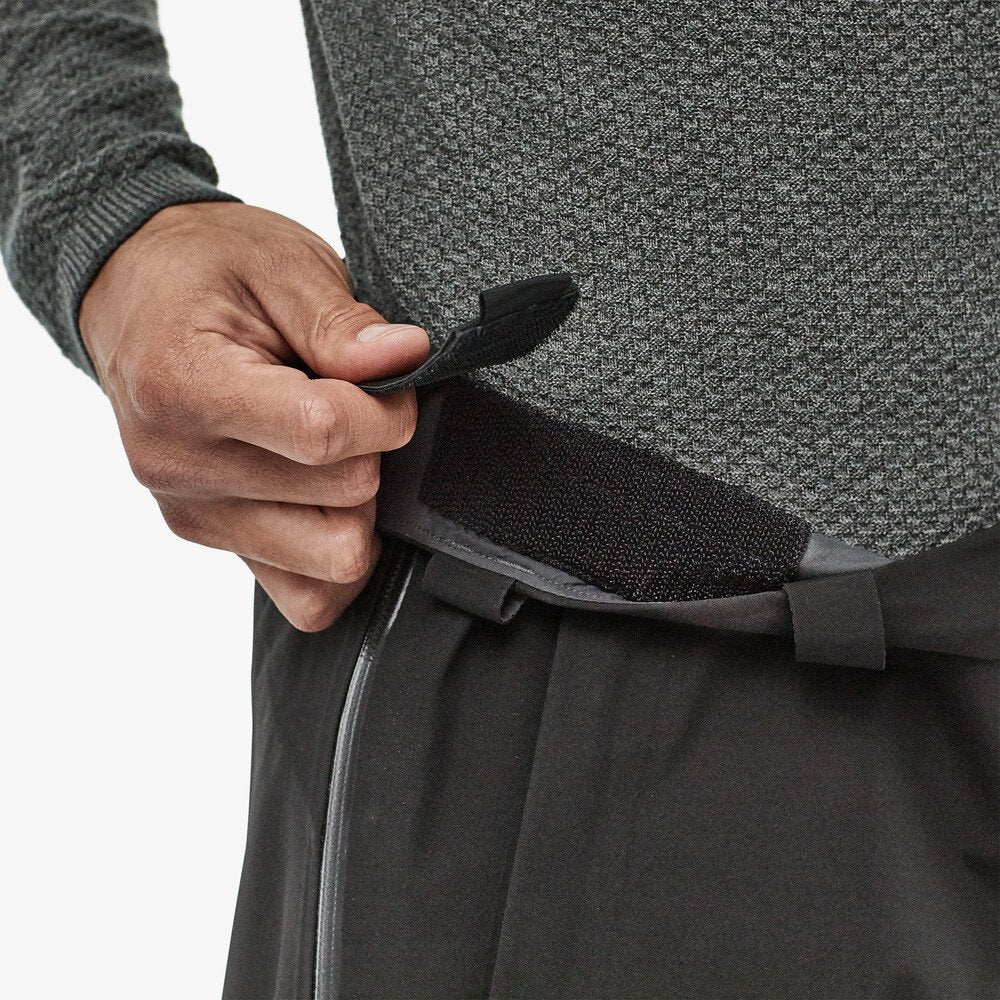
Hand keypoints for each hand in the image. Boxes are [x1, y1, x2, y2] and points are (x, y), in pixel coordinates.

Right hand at [79, 202, 428, 630]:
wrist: (136, 291)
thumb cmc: (206, 271)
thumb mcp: (281, 263)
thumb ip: (342, 322)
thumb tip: (405, 359)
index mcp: (183, 386)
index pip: (322, 435)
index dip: (385, 411)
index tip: (386, 379)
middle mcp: (177, 464)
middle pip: (342, 498)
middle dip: (373, 450)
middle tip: (349, 402)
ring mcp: (192, 512)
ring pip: (335, 558)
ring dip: (357, 504)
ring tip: (330, 447)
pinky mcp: (210, 539)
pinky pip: (307, 597)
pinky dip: (334, 555)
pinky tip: (326, 496)